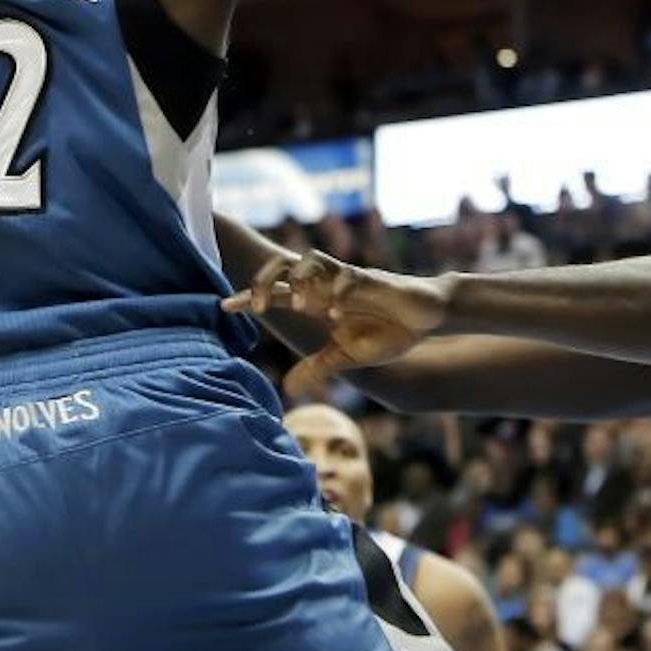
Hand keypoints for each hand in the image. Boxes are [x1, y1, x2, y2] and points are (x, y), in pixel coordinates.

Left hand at [223, 248, 447, 397]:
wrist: (426, 317)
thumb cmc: (386, 331)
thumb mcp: (348, 356)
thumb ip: (318, 368)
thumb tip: (286, 390)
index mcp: (317, 301)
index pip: (276, 293)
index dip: (249, 297)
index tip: (224, 306)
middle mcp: (327, 285)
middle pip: (285, 267)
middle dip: (266, 281)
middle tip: (257, 307)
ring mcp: (349, 279)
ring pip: (313, 260)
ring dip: (301, 280)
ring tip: (299, 304)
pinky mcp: (374, 280)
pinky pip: (350, 277)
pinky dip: (339, 291)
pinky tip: (334, 311)